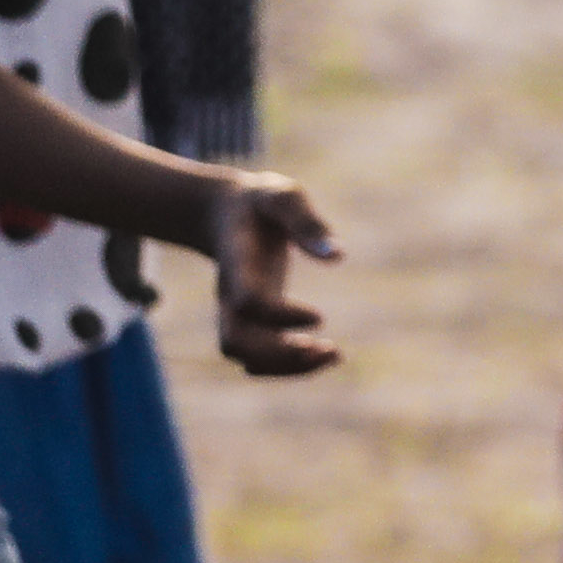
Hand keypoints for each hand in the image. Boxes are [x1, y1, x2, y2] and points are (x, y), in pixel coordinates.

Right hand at [206, 175, 342, 378]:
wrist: (225, 212)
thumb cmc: (260, 202)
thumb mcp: (283, 197)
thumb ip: (306, 221)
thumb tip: (337, 257)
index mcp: (237, 264)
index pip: (247, 302)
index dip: (280, 316)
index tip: (319, 317)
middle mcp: (229, 294)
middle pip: (236, 342)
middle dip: (279, 355)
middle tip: (328, 348)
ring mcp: (236, 310)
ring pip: (245, 357)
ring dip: (287, 366)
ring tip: (333, 355)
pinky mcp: (251, 318)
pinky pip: (259, 356)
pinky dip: (289, 364)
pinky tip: (328, 354)